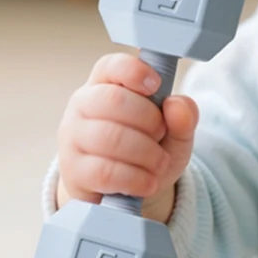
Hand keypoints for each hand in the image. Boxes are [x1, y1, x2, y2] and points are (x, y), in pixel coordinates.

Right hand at [56, 52, 197, 220]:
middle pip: (112, 100)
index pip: (111, 65)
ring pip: (109, 137)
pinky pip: (104, 171)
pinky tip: (148, 182)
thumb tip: (177, 105)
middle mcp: (83, 105)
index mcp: (106, 84)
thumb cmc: (146, 150)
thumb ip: (184, 116)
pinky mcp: (73, 171)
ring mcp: (73, 138)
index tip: (156, 86)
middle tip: (161, 134)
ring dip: (146, 153)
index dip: (134, 72)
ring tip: (159, 163)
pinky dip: (135, 178)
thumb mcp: (174, 133)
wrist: (124, 192)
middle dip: (148, 119)